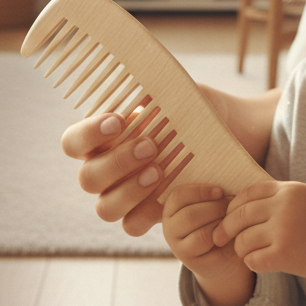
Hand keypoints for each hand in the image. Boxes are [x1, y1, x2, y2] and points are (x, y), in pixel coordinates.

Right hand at [60, 85, 281, 237]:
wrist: (232, 134)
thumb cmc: (194, 109)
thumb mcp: (177, 93)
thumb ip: (154, 89)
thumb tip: (137, 80)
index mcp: (102, 138)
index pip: (72, 142)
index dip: (88, 135)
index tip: (118, 122)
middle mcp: (105, 169)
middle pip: (88, 178)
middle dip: (117, 163)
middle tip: (151, 146)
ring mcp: (122, 196)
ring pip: (105, 207)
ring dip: (129, 191)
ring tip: (160, 171)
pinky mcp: (145, 216)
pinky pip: (131, 225)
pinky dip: (147, 212)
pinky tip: (170, 193)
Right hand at [162, 183, 254, 305]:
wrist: (223, 253)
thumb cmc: (218, 218)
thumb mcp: (211, 202)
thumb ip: (211, 190)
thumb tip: (224, 168)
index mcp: (171, 208)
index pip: (178, 195)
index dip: (200, 191)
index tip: (220, 190)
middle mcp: (169, 228)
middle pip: (190, 215)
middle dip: (215, 208)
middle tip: (232, 205)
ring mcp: (179, 248)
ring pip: (201, 233)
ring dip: (220, 224)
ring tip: (233, 219)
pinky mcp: (193, 263)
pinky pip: (210, 249)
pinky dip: (223, 238)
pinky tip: (232, 234)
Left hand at [216, 181, 305, 298]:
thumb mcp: (305, 198)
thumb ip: (279, 197)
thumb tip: (242, 203)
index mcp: (288, 190)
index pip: (247, 193)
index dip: (233, 205)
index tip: (227, 216)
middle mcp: (284, 207)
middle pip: (240, 215)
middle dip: (226, 227)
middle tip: (219, 237)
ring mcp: (284, 230)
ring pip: (243, 239)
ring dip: (240, 248)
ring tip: (245, 252)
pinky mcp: (285, 255)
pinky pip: (253, 259)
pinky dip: (251, 262)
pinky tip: (258, 262)